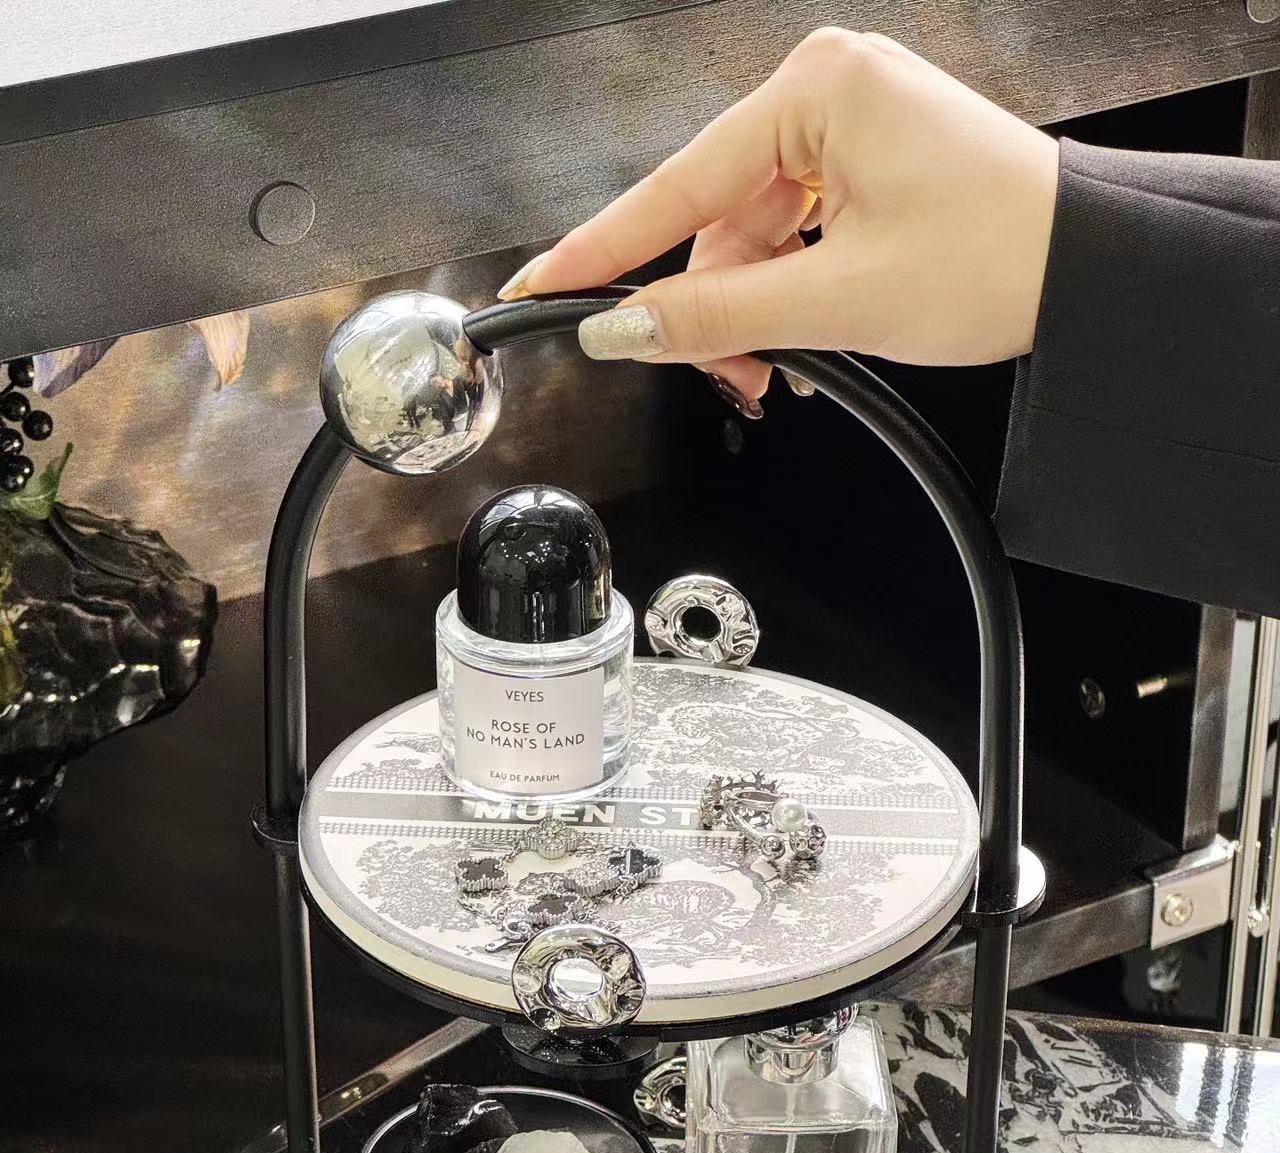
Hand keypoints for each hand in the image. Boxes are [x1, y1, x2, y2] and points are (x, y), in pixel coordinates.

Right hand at [499, 30, 1059, 401]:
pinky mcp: (869, 164)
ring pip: (752, 237)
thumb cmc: (1001, 257)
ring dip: (753, 313)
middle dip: (715, 308)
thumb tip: (624, 328)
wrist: (1094, 272)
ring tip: (779, 371)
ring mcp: (850, 127)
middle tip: (730, 378)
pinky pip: (793, 235)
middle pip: (716, 218)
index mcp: (818, 89)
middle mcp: (828, 91)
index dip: (605, 249)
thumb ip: (717, 317)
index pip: (678, 184)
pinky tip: (802, 339)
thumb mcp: (838, 302)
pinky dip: (788, 294)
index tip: (543, 283)